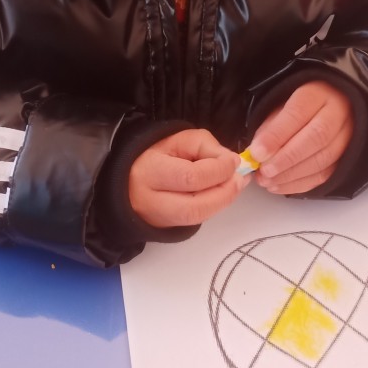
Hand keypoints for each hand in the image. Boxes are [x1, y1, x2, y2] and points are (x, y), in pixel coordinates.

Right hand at [129, 129, 248, 227]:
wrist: (128, 178)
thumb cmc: (154, 155)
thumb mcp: (177, 139)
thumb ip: (205, 145)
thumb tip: (230, 163)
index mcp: (149, 172)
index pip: (190, 177)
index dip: (219, 170)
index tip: (233, 160)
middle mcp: (150, 201)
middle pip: (195, 206)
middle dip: (225, 193)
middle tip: (239, 179)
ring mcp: (157, 219)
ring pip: (196, 219)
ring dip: (222, 202)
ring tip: (234, 185)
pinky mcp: (165, 228)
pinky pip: (195, 221)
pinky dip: (213, 207)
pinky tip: (221, 194)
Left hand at [248, 81, 353, 193]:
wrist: (325, 110)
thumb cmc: (296, 110)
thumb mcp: (279, 107)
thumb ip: (270, 128)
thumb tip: (257, 153)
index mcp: (318, 93)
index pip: (298, 113)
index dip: (276, 135)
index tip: (257, 152)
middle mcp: (338, 112)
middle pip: (316, 138)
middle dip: (286, 158)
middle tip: (264, 171)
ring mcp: (347, 136)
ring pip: (323, 160)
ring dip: (291, 175)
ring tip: (267, 181)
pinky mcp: (345, 158)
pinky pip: (325, 175)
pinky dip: (299, 185)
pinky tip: (279, 186)